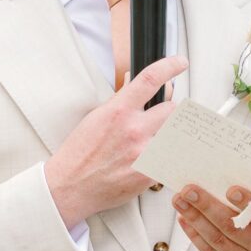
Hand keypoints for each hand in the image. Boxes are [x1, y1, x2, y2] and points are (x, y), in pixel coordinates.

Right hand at [45, 56, 187, 226]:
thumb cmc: (80, 153)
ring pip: (173, 135)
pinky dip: (164, 158)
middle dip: (168, 112)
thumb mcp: (96, 117)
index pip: (150, 79)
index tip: (180, 63)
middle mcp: (133, 129)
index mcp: (118, 110)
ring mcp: (143, 153)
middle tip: (161, 118)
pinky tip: (151, 161)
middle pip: (172, 109)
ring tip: (152, 142)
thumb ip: (120, 101)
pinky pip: (169, 159)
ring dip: (167, 135)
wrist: (71, 186)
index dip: (170, 66)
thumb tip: (133, 82)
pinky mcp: (148, 174)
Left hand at [173, 183, 250, 250]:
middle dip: (207, 207)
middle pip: (231, 227)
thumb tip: (217, 182)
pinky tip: (184, 218)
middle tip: (189, 191)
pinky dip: (194, 234)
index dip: (247, 202)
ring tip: (180, 201)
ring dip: (194, 218)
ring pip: (216, 239)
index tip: (230, 189)